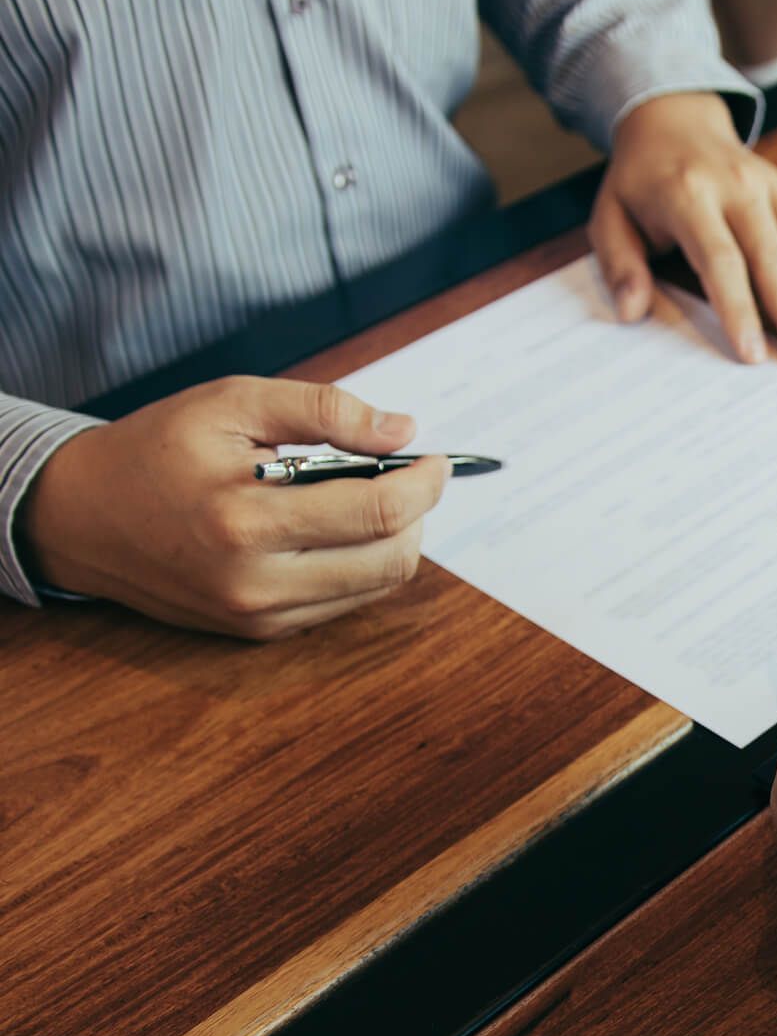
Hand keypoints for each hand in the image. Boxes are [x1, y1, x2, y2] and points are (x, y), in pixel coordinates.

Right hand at [20, 377, 448, 638]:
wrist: (82, 516)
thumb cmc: (158, 449)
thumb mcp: (232, 403)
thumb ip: (323, 409)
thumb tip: (402, 430)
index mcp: (246, 519)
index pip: (379, 511)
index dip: (425, 483)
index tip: (434, 459)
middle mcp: (256, 581)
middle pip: (393, 558)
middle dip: (417, 512)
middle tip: (408, 476)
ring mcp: (260, 615)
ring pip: (376, 585)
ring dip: (395, 540)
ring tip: (370, 496)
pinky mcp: (261, 631)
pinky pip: (344, 601)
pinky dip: (359, 563)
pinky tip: (334, 528)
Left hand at [590, 92, 776, 365]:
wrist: (673, 121)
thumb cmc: (639, 182)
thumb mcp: (610, 216)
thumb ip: (620, 264)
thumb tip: (631, 312)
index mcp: (688, 195)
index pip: (720, 258)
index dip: (739, 308)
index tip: (753, 353)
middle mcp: (738, 187)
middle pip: (775, 255)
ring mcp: (773, 186)